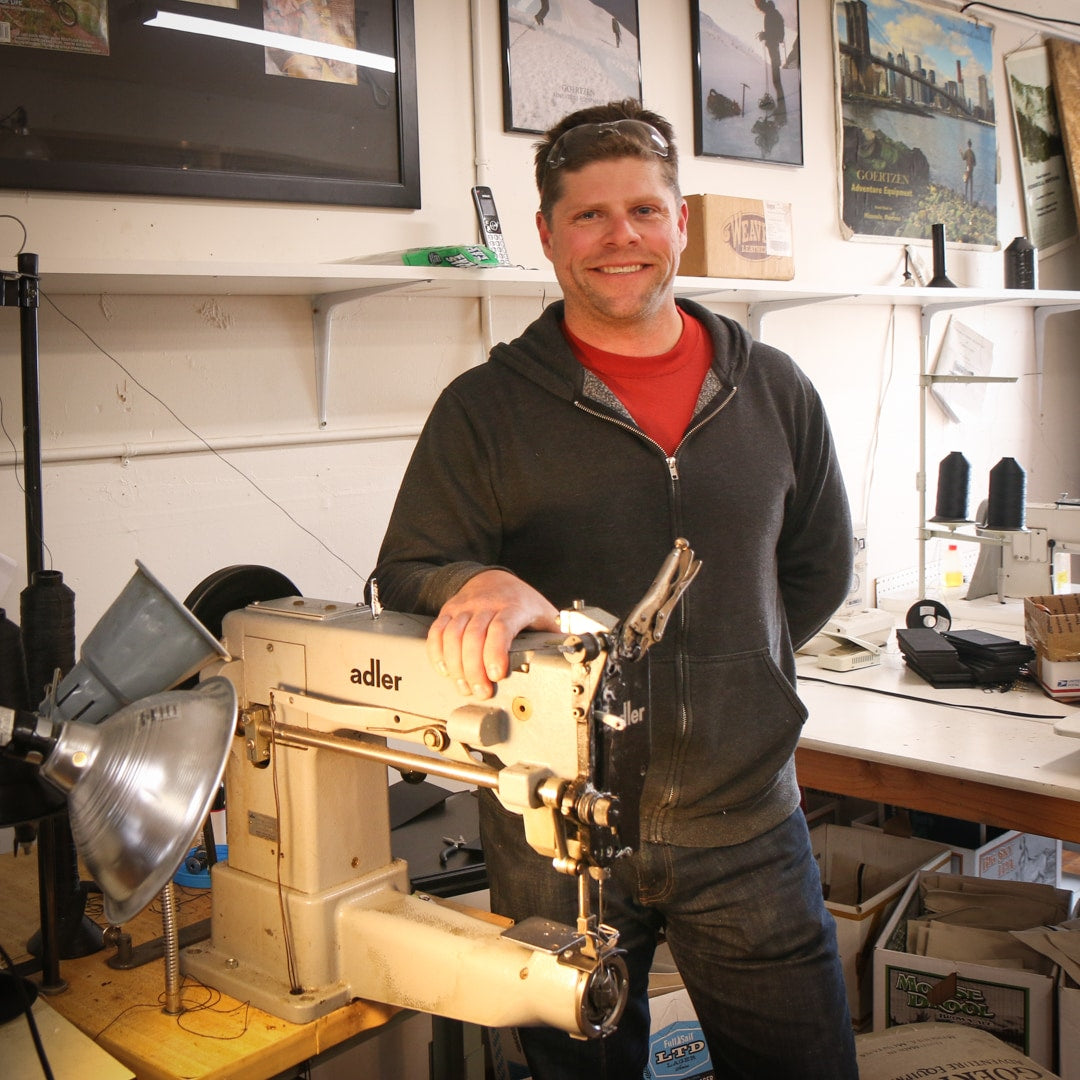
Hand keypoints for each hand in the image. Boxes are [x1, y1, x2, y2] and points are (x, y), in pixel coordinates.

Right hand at [427, 570, 559, 698]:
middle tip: (481, 691)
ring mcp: (465, 607)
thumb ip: (554, 635)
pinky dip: (437, 654)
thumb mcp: (543, 614)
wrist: (493, 578)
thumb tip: (572, 657)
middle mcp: (486, 604)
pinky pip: (437, 632)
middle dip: (474, 669)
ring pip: (452, 636)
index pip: (501, 628)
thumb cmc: (521, 601)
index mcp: (513, 606)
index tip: (496, 675)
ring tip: (464, 686)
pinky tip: (446, 670)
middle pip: (473, 637)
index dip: (496, 652)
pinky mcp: (449, 611)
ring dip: (456, 666)